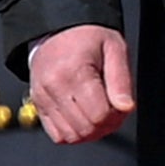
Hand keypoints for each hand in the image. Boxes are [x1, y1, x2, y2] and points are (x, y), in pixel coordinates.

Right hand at [28, 24, 135, 144]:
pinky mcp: (38, 104)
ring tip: (99, 116)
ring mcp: (43, 97)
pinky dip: (73, 134)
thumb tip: (126, 108)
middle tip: (113, 112)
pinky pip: (57, 135)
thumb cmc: (87, 37)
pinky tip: (83, 120)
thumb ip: (121, 80)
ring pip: (71, 136)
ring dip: (91, 133)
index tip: (121, 106)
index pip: (99, 115)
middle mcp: (54, 87)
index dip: (117, 117)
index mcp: (74, 72)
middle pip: (86, 128)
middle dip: (106, 127)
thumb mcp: (114, 48)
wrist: (57, 29)